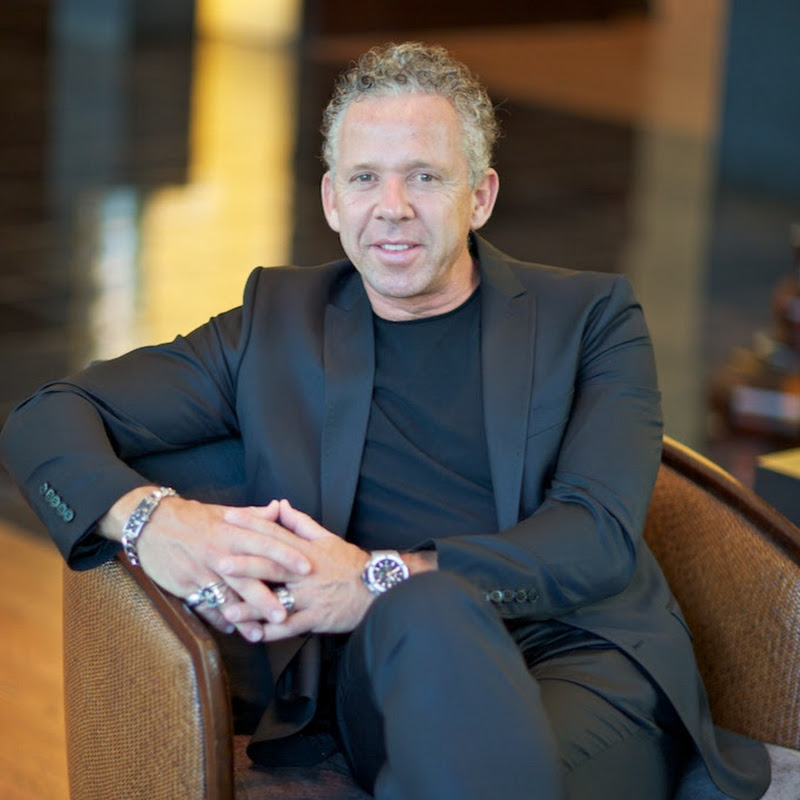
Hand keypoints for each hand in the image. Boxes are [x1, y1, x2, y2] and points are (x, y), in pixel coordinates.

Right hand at [100, 490, 311, 640]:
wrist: (151, 523)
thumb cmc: (193, 517)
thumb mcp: (224, 513)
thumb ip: (253, 516)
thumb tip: (278, 508)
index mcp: (232, 531)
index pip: (265, 543)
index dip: (287, 555)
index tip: (307, 568)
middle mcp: (219, 552)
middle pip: (247, 577)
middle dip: (267, 597)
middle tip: (287, 614)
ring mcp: (201, 570)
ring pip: (225, 597)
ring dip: (243, 616)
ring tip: (260, 634)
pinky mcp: (185, 584)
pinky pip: (203, 605)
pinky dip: (217, 618)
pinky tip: (232, 629)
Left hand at [219, 499, 373, 640]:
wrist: (377, 589)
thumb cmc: (350, 564)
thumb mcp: (328, 539)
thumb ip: (301, 523)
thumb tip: (280, 505)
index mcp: (307, 550)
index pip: (276, 534)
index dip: (252, 525)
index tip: (229, 519)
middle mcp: (306, 573)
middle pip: (273, 566)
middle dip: (245, 565)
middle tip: (220, 562)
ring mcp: (311, 597)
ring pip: (278, 601)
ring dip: (252, 606)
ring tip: (228, 609)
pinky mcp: (317, 619)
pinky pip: (292, 628)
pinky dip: (272, 633)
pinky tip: (254, 636)